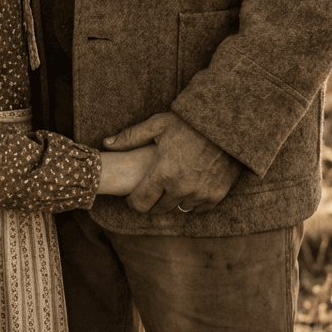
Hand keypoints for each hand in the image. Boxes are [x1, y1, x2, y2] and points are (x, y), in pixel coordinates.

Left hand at [103, 112, 241, 214]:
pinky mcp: (216, 194)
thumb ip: (131, 136)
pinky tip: (191, 186)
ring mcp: (200, 193)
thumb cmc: (188, 123)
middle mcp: (181, 187)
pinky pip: (199, 208)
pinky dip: (193, 200)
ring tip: (173, 184)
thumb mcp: (158, 124)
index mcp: (163, 172)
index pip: (141, 202)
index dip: (134, 201)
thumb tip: (106, 144)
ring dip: (174, 200)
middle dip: (153, 200)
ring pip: (179, 208)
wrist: (226, 124)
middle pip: (159, 209)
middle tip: (153, 188)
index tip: (133, 196)